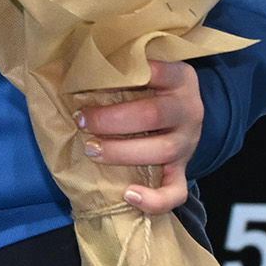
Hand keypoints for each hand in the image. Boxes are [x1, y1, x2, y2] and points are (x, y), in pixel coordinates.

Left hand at [70, 58, 204, 214]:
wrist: (182, 110)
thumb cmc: (151, 86)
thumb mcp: (144, 68)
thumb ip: (122, 66)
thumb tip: (76, 65)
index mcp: (180, 78)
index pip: (155, 72)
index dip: (120, 78)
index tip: (89, 82)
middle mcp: (189, 109)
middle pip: (154, 114)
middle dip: (112, 119)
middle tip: (82, 120)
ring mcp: (188, 142)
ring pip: (163, 151)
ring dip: (121, 152)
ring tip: (91, 149)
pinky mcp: (183, 169)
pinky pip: (176, 191)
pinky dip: (154, 199)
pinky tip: (128, 194)